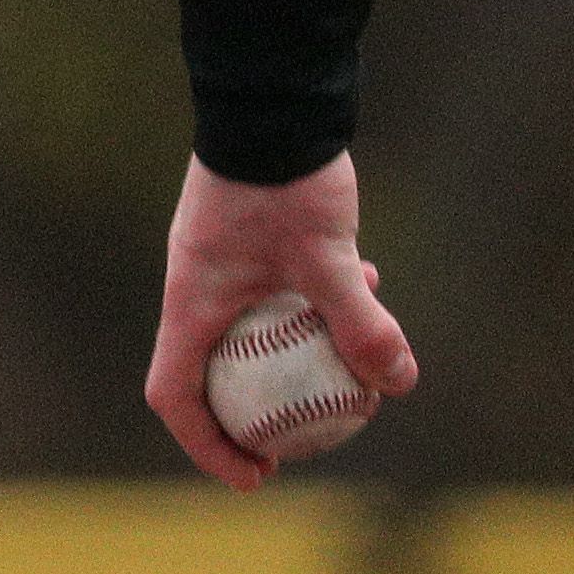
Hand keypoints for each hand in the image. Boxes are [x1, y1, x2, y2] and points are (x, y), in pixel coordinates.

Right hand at [143, 150, 418, 490]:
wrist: (271, 99)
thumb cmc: (285, 180)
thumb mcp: (331, 258)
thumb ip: (360, 322)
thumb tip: (398, 384)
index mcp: (191, 301)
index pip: (175, 395)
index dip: (208, 446)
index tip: (257, 475)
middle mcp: (194, 287)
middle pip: (209, 373)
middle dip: (255, 416)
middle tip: (308, 439)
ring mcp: (217, 262)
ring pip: (246, 332)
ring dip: (294, 358)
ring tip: (356, 362)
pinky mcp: (244, 239)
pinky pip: (269, 294)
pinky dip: (309, 307)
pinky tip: (369, 282)